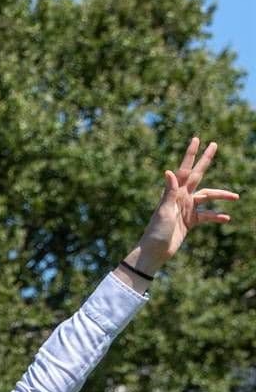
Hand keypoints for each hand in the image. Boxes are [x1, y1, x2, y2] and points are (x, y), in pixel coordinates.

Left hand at [130, 137, 236, 274]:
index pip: (185, 169)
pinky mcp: (190, 221)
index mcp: (174, 193)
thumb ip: (169, 192)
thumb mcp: (163, 211)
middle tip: (215, 144)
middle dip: (205, 160)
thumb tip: (169, 171)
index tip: (197, 139)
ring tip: (236, 197)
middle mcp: (180, 197)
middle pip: (197, 175)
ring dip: (221, 196)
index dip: (191, 154)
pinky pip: (207, 215)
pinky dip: (216, 216)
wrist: (154, 252)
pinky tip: (226, 218)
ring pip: (208, 197)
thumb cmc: (156, 231)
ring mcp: (186, 208)